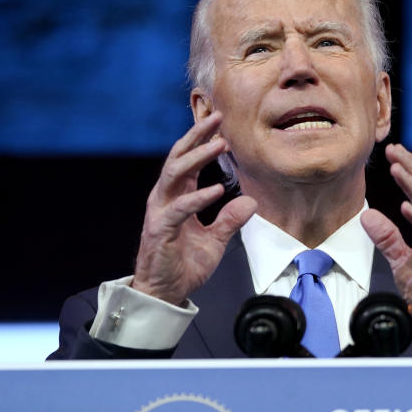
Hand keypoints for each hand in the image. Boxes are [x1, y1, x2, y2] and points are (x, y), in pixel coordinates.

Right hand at [132, 112, 256, 304]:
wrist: (165, 293)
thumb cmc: (184, 265)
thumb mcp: (215, 241)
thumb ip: (230, 220)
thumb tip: (251, 202)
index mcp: (176, 197)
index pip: (188, 160)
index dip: (202, 140)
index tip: (221, 123)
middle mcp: (165, 199)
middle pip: (179, 157)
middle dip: (197, 136)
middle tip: (218, 118)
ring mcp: (160, 212)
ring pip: (175, 174)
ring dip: (198, 157)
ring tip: (219, 144)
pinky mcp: (160, 230)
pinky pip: (180, 209)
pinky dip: (197, 197)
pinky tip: (216, 190)